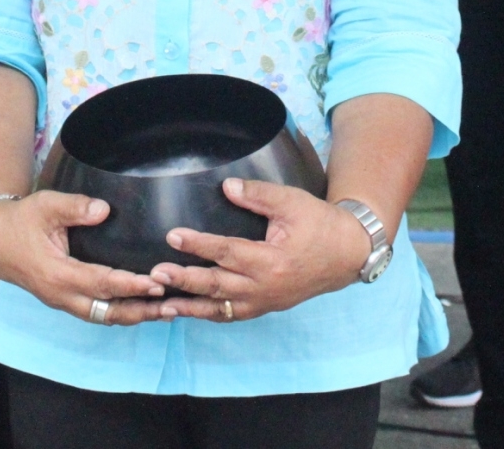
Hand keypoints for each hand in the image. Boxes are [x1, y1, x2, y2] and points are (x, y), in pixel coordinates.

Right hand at [0, 190, 168, 324]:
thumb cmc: (20, 220)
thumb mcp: (45, 205)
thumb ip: (74, 207)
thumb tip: (104, 210)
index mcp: (57, 274)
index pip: (101, 284)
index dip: (130, 285)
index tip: (157, 283)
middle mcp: (61, 295)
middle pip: (107, 311)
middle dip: (140, 311)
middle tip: (172, 306)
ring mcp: (62, 301)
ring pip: (103, 316)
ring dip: (133, 316)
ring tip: (165, 312)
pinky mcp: (64, 300)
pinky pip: (96, 313)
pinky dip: (120, 312)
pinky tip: (140, 308)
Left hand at [151, 178, 373, 321]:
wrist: (347, 254)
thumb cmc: (320, 224)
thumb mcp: (292, 202)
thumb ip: (258, 196)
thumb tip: (226, 187)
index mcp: (272, 260)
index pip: (228, 252)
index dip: (199, 244)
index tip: (173, 235)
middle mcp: (265, 287)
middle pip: (217, 286)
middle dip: (185, 280)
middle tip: (156, 274)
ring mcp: (265, 302)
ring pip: (221, 308)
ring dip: (191, 306)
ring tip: (161, 304)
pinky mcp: (265, 307)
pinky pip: (232, 315)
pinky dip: (209, 314)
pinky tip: (188, 311)